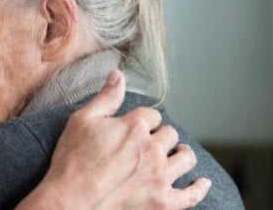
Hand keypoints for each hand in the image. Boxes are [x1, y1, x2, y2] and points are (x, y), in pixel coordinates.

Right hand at [17, 71, 210, 208]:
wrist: (70, 200)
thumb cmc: (72, 160)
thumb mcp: (82, 121)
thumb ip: (106, 98)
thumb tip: (118, 75)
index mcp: (134, 126)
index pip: (152, 115)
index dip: (144, 120)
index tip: (135, 127)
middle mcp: (152, 148)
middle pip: (169, 134)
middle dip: (161, 136)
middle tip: (150, 143)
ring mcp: (160, 176)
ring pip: (186, 158)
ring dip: (182, 154)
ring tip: (177, 154)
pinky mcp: (163, 201)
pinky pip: (191, 195)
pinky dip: (199, 188)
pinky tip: (202, 182)